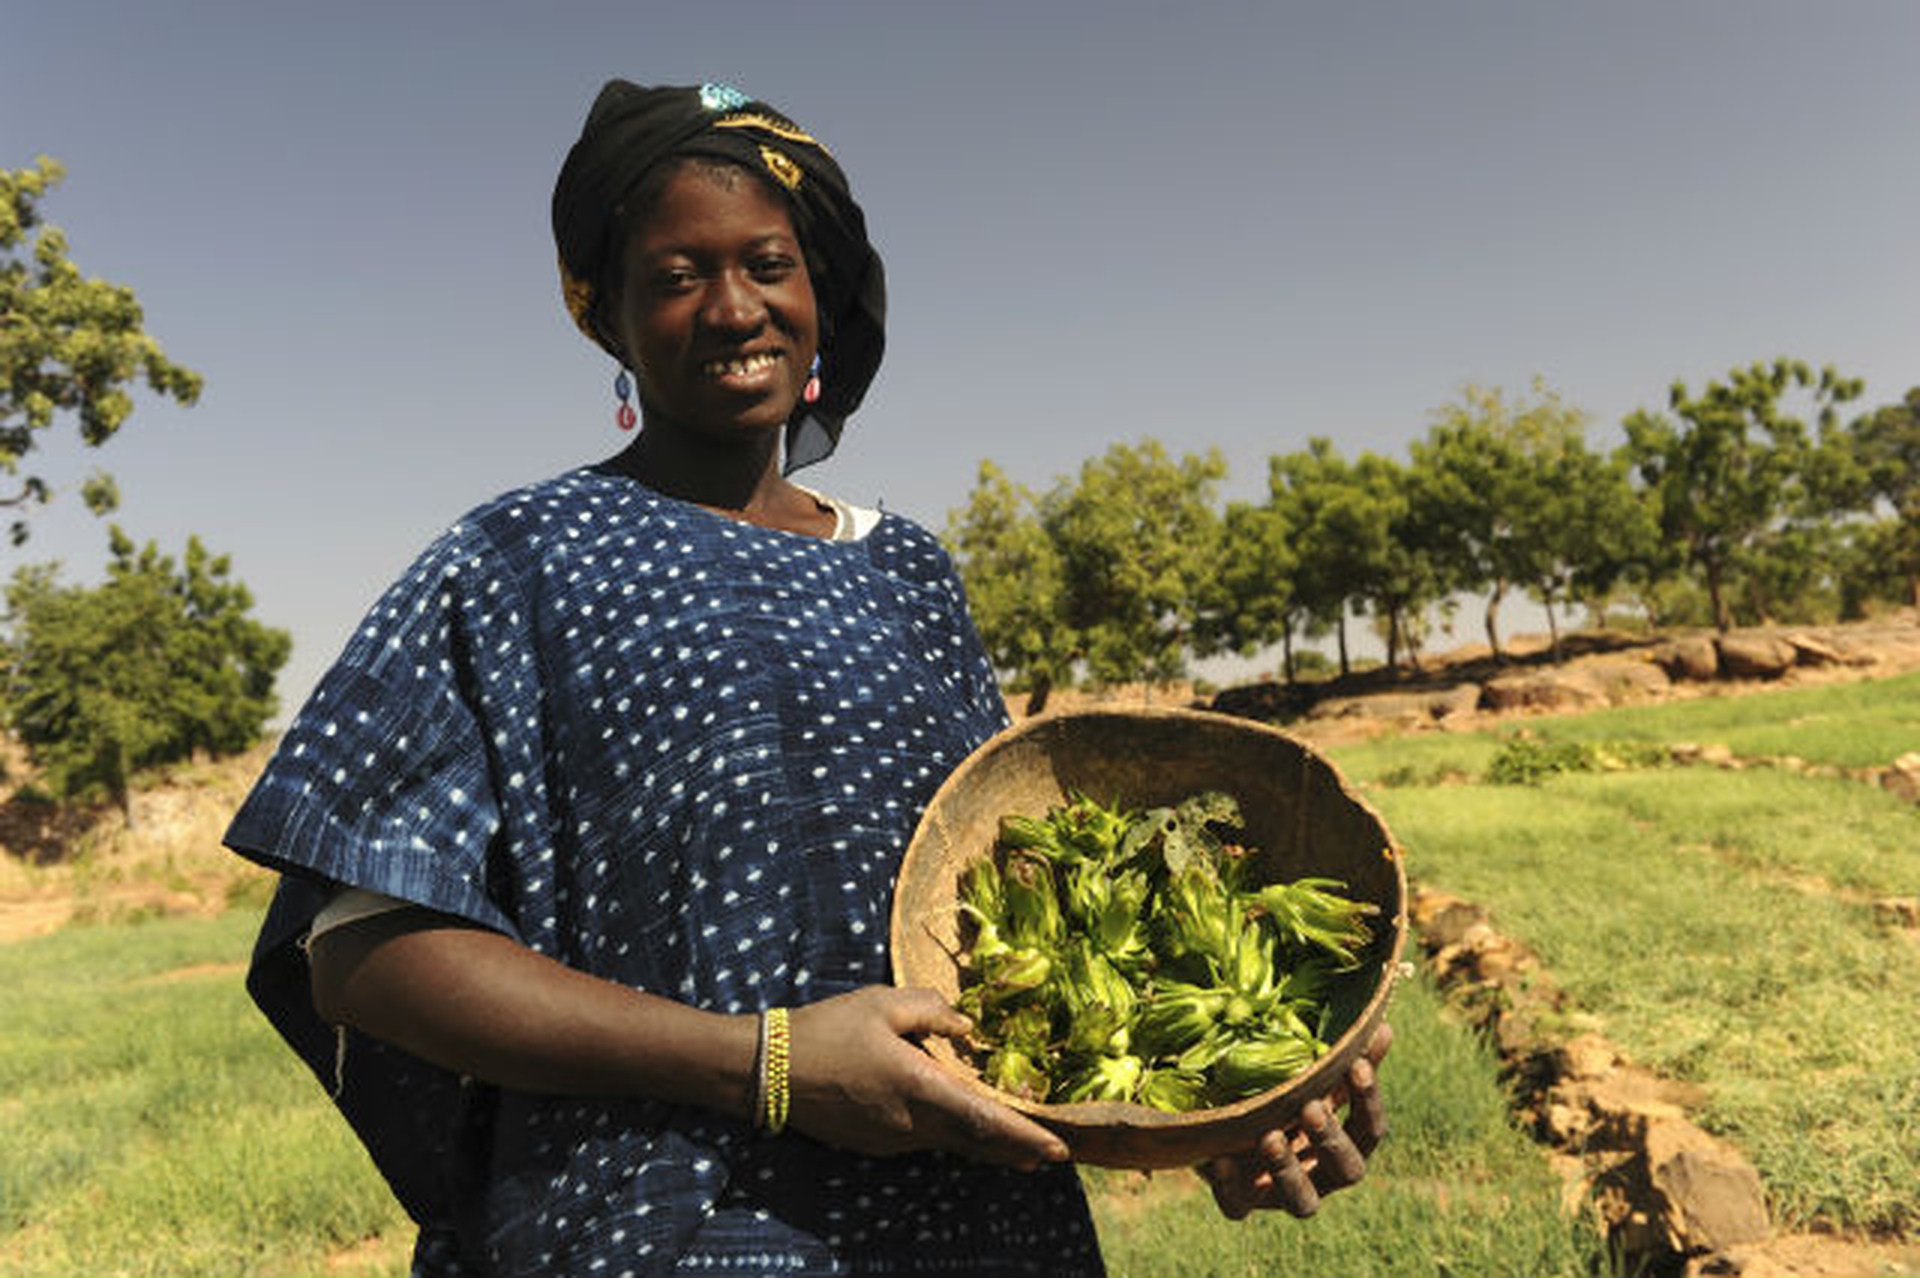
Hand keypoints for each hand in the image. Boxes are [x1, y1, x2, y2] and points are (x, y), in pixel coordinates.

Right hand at [786, 986, 1070, 1170]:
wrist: (767, 1071)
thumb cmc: (826, 1029)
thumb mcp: (881, 1002)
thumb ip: (931, 1010)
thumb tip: (967, 1027)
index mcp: (918, 1087)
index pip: (984, 1119)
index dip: (1024, 1136)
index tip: (1058, 1150)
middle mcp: (910, 1123)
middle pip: (975, 1141)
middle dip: (1015, 1149)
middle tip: (1052, 1154)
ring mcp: (891, 1139)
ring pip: (949, 1142)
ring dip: (983, 1143)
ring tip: (1015, 1143)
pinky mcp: (874, 1143)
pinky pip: (922, 1139)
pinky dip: (948, 1135)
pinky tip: (955, 1122)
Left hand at [1197, 1022, 1392, 1218]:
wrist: (1225, 1127)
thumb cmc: (1280, 1099)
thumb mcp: (1311, 1081)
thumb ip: (1343, 1060)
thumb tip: (1381, 1026)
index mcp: (1344, 1144)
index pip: (1370, 1129)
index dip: (1368, 1100)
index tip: (1356, 1065)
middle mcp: (1321, 1176)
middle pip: (1347, 1170)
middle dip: (1331, 1139)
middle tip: (1310, 1108)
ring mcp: (1282, 1194)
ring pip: (1302, 1201)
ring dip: (1288, 1171)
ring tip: (1270, 1138)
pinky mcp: (1242, 1202)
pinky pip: (1238, 1207)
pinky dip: (1230, 1188)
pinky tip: (1220, 1161)